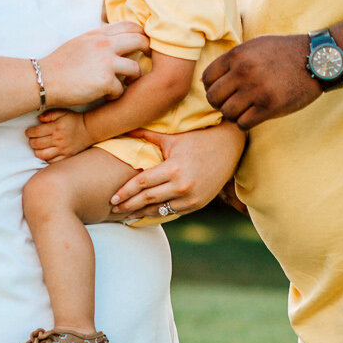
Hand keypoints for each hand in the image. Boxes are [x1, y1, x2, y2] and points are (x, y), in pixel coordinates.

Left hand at [26, 109, 94, 161]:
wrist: (89, 129)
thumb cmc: (74, 120)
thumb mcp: (62, 112)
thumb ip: (49, 114)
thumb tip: (38, 118)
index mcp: (56, 128)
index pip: (36, 132)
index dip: (29, 132)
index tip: (28, 132)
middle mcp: (58, 140)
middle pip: (37, 144)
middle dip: (31, 141)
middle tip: (31, 139)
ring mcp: (62, 149)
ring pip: (42, 155)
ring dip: (36, 151)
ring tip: (37, 147)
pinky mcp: (66, 156)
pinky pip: (52, 161)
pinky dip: (46, 159)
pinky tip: (46, 153)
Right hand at [39, 22, 147, 108]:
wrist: (44, 80)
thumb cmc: (60, 64)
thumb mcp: (80, 42)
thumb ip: (98, 39)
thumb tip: (115, 39)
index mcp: (98, 34)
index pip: (129, 26)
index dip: (141, 33)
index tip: (142, 42)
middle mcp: (105, 45)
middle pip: (140, 41)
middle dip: (147, 51)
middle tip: (146, 58)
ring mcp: (106, 63)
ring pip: (136, 69)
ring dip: (132, 78)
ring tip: (124, 82)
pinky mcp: (105, 82)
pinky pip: (122, 89)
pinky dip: (115, 95)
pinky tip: (106, 96)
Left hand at [111, 123, 244, 220]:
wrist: (230, 147)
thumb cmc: (198, 139)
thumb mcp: (173, 138)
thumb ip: (147, 135)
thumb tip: (125, 127)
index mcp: (173, 169)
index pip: (142, 183)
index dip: (125, 192)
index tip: (112, 198)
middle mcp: (182, 186)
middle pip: (148, 199)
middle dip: (128, 205)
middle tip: (113, 209)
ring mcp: (191, 198)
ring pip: (160, 210)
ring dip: (141, 213)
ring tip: (126, 215)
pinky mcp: (198, 204)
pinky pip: (173, 212)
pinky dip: (159, 214)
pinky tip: (147, 214)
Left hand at [202, 34, 321, 129]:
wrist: (316, 60)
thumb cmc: (285, 53)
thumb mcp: (255, 46)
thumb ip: (233, 60)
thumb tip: (206, 81)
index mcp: (237, 55)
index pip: (207, 78)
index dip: (211, 87)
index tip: (222, 91)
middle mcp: (243, 72)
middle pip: (213, 97)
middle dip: (219, 103)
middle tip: (231, 103)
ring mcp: (256, 90)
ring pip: (227, 112)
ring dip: (234, 114)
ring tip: (244, 110)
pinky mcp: (269, 106)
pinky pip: (243, 123)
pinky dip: (245, 123)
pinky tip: (253, 116)